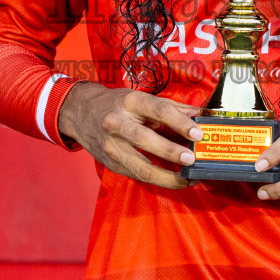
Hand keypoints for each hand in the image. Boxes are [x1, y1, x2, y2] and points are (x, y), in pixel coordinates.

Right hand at [57, 82, 203, 189]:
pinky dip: (157, 180)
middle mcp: (117, 123)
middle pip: (145, 139)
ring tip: (186, 179)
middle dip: (170, 151)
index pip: (158, 110)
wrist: (81, 113)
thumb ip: (172, 107)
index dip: (179, 122)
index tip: (198, 133)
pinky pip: (137, 175)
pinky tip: (174, 180)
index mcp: (129, 102)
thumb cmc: (117, 104)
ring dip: (166, 176)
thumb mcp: (141, 98)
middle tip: (192, 159)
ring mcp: (111, 146)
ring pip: (139, 166)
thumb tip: (199, 115)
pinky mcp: (110, 163)